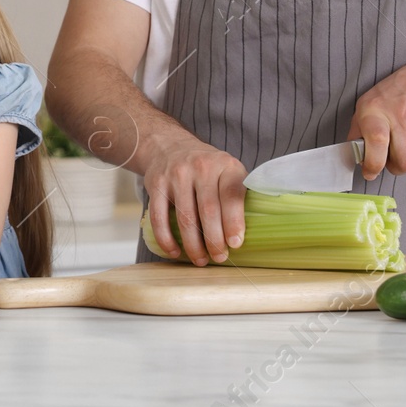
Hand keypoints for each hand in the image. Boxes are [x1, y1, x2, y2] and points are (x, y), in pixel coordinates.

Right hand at [142, 132, 247, 265]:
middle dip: (214, 240)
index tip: (235, 244)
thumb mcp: (227, 170)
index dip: (234, 222)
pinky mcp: (156, 184)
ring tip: (200, 259)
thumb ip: (237, 194)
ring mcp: (176, 175)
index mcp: (225, 165)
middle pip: (209, 210)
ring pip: (185, 217)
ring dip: (193, 244)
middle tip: (219, 257)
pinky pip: (159, 217)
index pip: (232, 195)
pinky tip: (174, 251)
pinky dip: (166, 238)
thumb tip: (250, 233)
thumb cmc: (206, 167)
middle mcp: (201, 167)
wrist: (170, 147)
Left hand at [349, 59, 405, 178]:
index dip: (373, 163)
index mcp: (376, 109)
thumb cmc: (396, 94)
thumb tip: (355, 158)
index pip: (376, 141)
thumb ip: (358, 132)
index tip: (370, 172)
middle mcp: (401, 112)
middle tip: (394, 156)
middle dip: (398, 165)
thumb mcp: (369, 104)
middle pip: (405, 161)